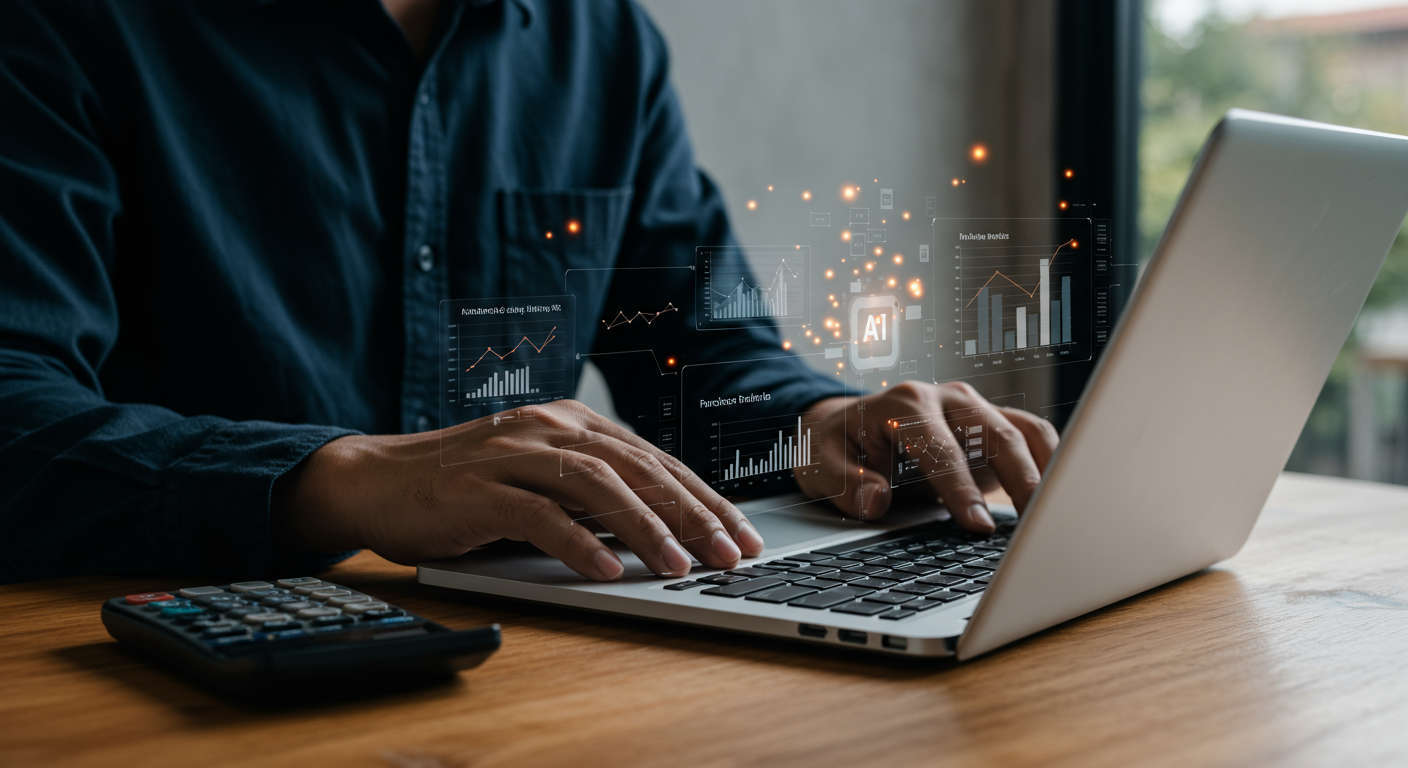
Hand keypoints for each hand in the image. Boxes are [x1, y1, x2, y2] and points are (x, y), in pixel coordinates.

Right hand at [274, 399, 763, 579]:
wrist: (377, 480)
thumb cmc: (464, 489)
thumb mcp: (538, 481)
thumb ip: (590, 495)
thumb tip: (659, 530)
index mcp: (570, 424)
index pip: (653, 460)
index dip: (703, 497)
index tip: (740, 534)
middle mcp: (549, 430)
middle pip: (638, 468)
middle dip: (693, 513)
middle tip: (730, 554)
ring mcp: (513, 455)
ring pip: (597, 487)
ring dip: (646, 528)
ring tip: (680, 566)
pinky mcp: (480, 489)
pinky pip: (539, 516)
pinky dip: (578, 544)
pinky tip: (608, 571)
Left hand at [796, 381, 1058, 531]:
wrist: (844, 428)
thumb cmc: (834, 448)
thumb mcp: (819, 466)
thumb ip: (846, 483)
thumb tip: (875, 500)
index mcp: (904, 405)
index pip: (940, 447)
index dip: (960, 488)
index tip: (977, 525)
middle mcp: (946, 399)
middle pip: (996, 433)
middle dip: (1020, 480)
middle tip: (1035, 526)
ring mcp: (974, 409)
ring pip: (1023, 432)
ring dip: (1046, 471)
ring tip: (1058, 515)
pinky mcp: (991, 426)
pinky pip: (1031, 436)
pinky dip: (1051, 462)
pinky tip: (1060, 497)